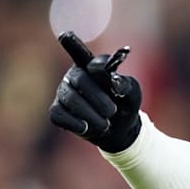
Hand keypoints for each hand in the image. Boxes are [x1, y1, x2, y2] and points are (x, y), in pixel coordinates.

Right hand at [49, 33, 142, 152]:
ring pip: (71, 99)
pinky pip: (58, 115)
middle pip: (80, 79)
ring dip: (91, 115)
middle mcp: (75, 75)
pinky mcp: (57, 110)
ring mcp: (64, 92)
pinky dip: (74, 123)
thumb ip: (127, 85)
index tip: (106, 73)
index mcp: (93, 65)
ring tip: (105, 124)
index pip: (90, 58)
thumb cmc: (124, 105)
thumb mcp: (132, 94)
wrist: (118, 130)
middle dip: (98, 98)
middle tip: (112, 111)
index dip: (99, 67)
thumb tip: (116, 81)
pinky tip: (86, 128)